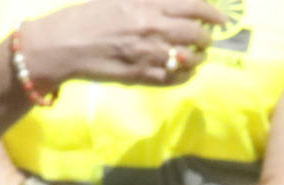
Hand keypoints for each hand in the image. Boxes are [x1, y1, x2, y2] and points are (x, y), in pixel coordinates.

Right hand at [24, 0, 226, 88]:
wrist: (63, 45)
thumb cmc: (87, 18)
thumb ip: (148, 1)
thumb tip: (172, 3)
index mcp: (147, 5)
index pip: (194, 7)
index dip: (212, 13)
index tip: (220, 19)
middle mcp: (153, 28)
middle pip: (197, 34)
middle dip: (206, 38)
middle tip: (206, 40)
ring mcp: (150, 55)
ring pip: (190, 59)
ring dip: (198, 58)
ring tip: (195, 56)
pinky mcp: (143, 76)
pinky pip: (177, 79)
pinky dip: (185, 75)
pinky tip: (183, 72)